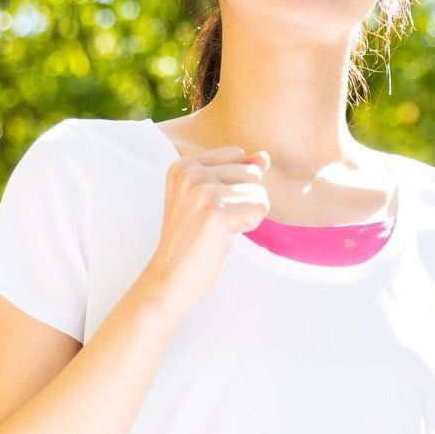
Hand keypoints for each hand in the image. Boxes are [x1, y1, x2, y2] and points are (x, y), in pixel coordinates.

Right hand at [140, 144, 270, 310]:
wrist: (171, 278)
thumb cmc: (192, 240)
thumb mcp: (208, 197)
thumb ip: (236, 172)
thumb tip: (264, 156)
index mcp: (183, 166)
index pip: (237, 155)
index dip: (234, 185)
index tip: (209, 207)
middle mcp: (191, 174)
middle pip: (251, 172)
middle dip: (243, 199)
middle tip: (214, 221)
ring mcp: (203, 192)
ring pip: (258, 191)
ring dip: (247, 214)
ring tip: (219, 229)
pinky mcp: (218, 213)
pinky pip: (260, 207)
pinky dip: (250, 225)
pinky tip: (226, 236)